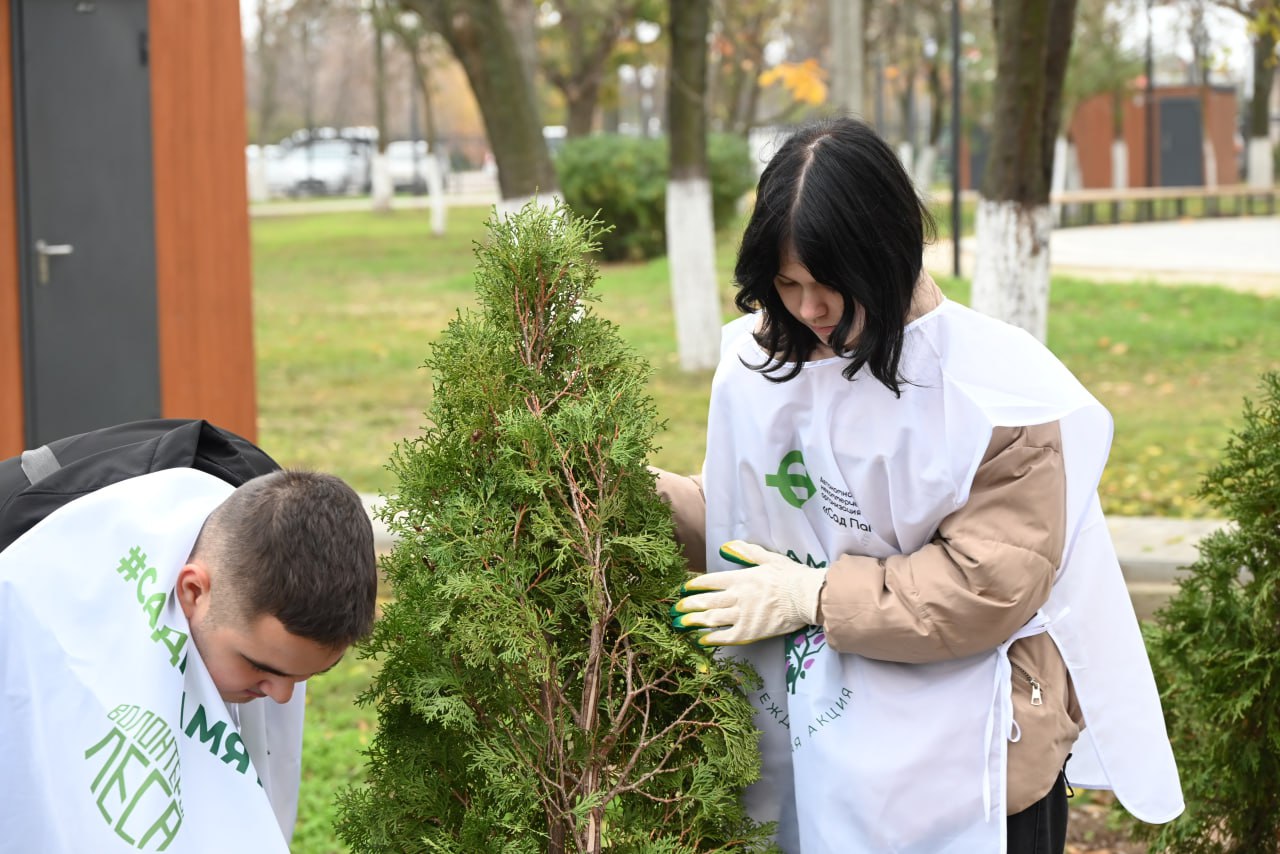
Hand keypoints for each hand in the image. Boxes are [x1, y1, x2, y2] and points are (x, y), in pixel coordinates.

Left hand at [670, 540, 826, 646]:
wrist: (807, 596)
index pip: (711, 581)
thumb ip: (747, 552)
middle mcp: (737, 596)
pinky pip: (726, 636)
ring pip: (712, 618)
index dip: (695, 585)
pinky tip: (701, 640)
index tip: (684, 588)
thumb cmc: (790, 575)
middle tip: (675, 609)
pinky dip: (712, 638)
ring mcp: (742, 615)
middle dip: (688, 605)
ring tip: (681, 623)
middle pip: (706, 601)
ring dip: (694, 621)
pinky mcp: (750, 631)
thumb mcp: (768, 558)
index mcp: (740, 577)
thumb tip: (727, 547)